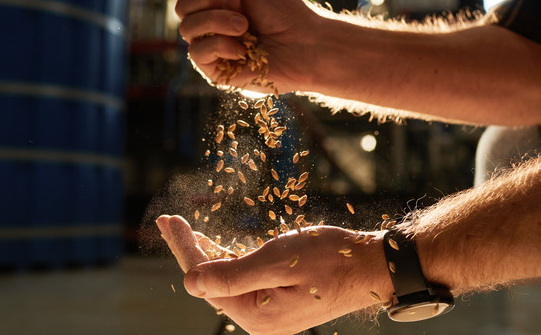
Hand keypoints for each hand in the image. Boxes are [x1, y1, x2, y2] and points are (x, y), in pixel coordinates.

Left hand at [156, 215, 393, 334]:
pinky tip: (217, 245)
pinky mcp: (278, 300)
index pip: (206, 279)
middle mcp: (259, 319)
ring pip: (226, 280)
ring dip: (207, 253)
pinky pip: (244, 280)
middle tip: (168, 221)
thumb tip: (190, 282)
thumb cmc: (331, 259)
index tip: (168, 221)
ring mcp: (269, 312)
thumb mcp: (279, 261)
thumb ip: (233, 274)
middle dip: (190, 249)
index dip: (185, 248)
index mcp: (256, 314)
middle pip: (212, 281)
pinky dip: (228, 260)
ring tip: (184, 230)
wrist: (373, 267)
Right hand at [174, 0, 321, 93]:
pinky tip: (242, 49)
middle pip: (182, 6)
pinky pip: (196, 53)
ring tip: (244, 26)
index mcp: (218, 1)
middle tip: (239, 3)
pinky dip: (219, 45)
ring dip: (216, 20)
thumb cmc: (283, 11)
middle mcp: (211, 24)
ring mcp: (212, 48)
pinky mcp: (215, 71)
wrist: (304, 43)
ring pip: (186, 28)